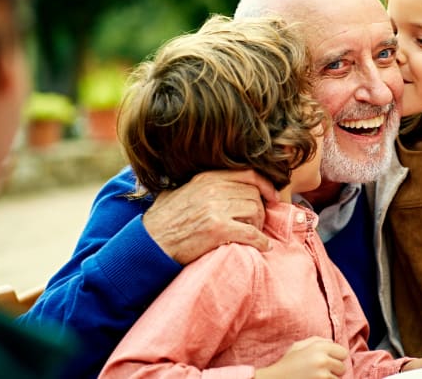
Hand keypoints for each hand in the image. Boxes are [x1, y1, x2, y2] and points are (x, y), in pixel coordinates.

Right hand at [143, 169, 277, 264]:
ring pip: (255, 212)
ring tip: (254, 235)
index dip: (265, 184)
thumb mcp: (178, 191)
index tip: (271, 196)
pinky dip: (261, 242)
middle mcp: (213, 189)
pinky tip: (262, 247)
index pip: (247, 173)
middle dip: (260, 210)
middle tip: (257, 223)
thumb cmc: (162, 220)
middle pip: (254, 194)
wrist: (149, 243)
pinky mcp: (218, 230)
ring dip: (259, 226)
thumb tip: (210, 183)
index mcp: (206, 178)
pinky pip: (251, 233)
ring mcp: (216, 209)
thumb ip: (197, 184)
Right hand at [255, 336, 347, 378]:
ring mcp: (321, 375)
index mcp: (318, 347)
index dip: (337, 357)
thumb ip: (316, 340)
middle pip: (342, 367)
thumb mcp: (298, 346)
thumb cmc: (287, 363)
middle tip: (321, 371)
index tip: (330, 361)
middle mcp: (322, 359)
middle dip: (334, 370)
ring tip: (315, 377)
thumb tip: (331, 341)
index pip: (343, 352)